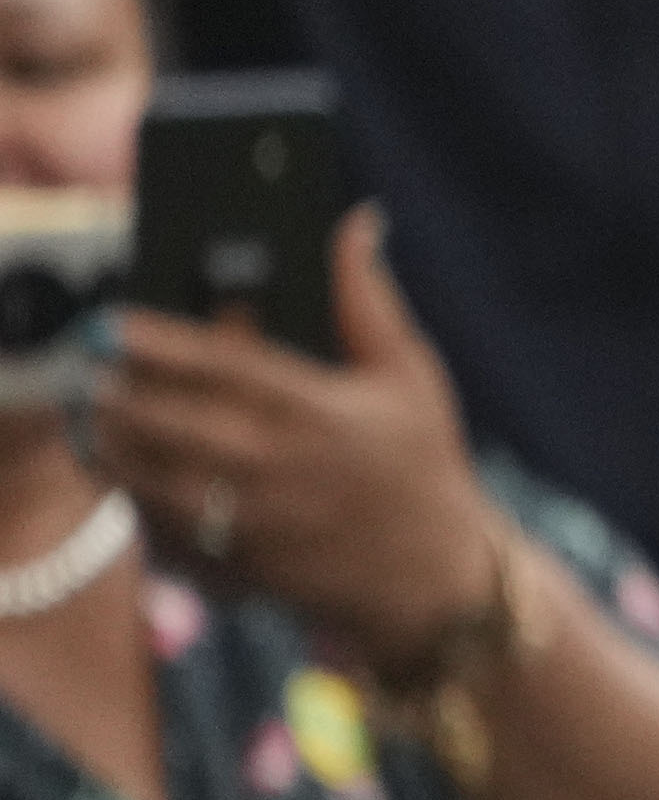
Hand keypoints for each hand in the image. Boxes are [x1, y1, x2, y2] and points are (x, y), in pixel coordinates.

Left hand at [97, 212, 506, 668]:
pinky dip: (132, 498)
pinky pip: (161, 530)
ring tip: (93, 414)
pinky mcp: (236, 564)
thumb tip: (354, 221)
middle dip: (118, 394)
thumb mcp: (411, 374)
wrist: (431, 578)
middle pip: (172, 425)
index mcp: (322, 412)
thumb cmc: (422, 463)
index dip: (163, 343)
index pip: (227, 369)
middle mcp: (282, 467)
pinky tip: (123, 471)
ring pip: (153, 479)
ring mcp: (254, 522)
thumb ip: (368, 298)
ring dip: (114, 444)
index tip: (114, 322)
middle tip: (86, 367)